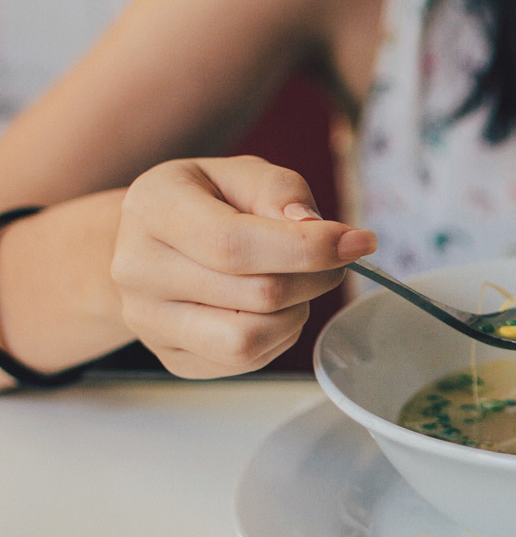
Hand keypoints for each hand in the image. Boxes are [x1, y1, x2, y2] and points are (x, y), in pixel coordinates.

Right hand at [111, 155, 376, 377]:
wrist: (149, 243)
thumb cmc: (205, 203)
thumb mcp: (239, 174)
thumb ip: (279, 191)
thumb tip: (313, 227)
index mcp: (154, 210)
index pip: (235, 244)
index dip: (307, 249)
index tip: (357, 242)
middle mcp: (139, 270)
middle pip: (256, 295)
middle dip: (315, 278)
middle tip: (332, 261)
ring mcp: (150, 321)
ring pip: (250, 340)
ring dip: (295, 313)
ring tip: (296, 286)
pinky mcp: (172, 357)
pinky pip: (245, 362)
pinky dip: (277, 337)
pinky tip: (273, 310)